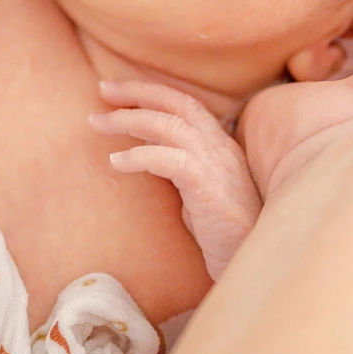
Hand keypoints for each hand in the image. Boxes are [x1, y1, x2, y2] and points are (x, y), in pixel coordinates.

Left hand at [90, 79, 262, 281]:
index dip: (150, 92)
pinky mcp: (209, 188)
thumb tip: (146, 151)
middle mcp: (221, 148)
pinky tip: (116, 162)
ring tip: (97, 123)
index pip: (185, 104)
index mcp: (220, 146)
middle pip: (177, 102)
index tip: (116, 90)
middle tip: (102, 88)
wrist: (256, 265)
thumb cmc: (224, 236)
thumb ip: (179, 168)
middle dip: (137, 91)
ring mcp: (218, 166)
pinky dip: (139, 155)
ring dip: (128, 120)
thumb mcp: (199, 193)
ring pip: (169, 125)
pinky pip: (169, 159)